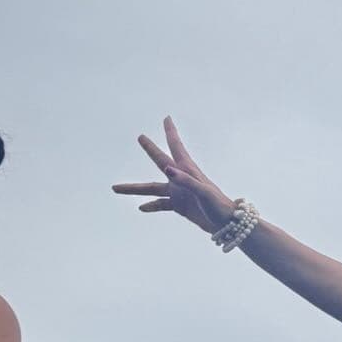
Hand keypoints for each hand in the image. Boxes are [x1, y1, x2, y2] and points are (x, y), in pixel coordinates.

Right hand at [113, 118, 236, 236]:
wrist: (227, 224)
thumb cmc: (218, 205)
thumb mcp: (203, 192)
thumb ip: (186, 181)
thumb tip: (166, 169)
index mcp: (188, 170)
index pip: (176, 146)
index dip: (171, 132)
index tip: (167, 118)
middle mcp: (181, 178)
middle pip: (160, 161)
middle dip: (150, 149)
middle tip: (140, 137)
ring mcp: (178, 192)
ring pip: (152, 188)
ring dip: (134, 189)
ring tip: (115, 188)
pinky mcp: (179, 206)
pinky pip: (160, 204)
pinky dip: (151, 206)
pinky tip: (141, 208)